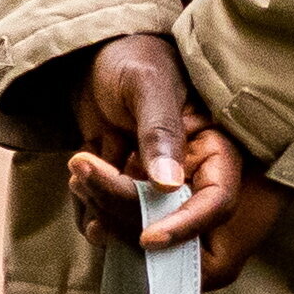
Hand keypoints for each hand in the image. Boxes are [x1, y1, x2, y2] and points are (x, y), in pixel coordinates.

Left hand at [56, 34, 288, 290]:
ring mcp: (156, 183)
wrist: (93, 54)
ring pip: (135, 221)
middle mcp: (190, 171)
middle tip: (86, 172)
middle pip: (169, 217)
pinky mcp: (125, 186)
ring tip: (80, 168)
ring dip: (101, 205)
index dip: (187, 225)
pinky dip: (88, 208)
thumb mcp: (147, 85)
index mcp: (213, 147)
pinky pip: (109, 215)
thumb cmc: (130, 56)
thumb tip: (168, 185)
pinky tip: (78, 182)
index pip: (215, 201)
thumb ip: (159, 132)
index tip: (148, 239)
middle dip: (124, 207)